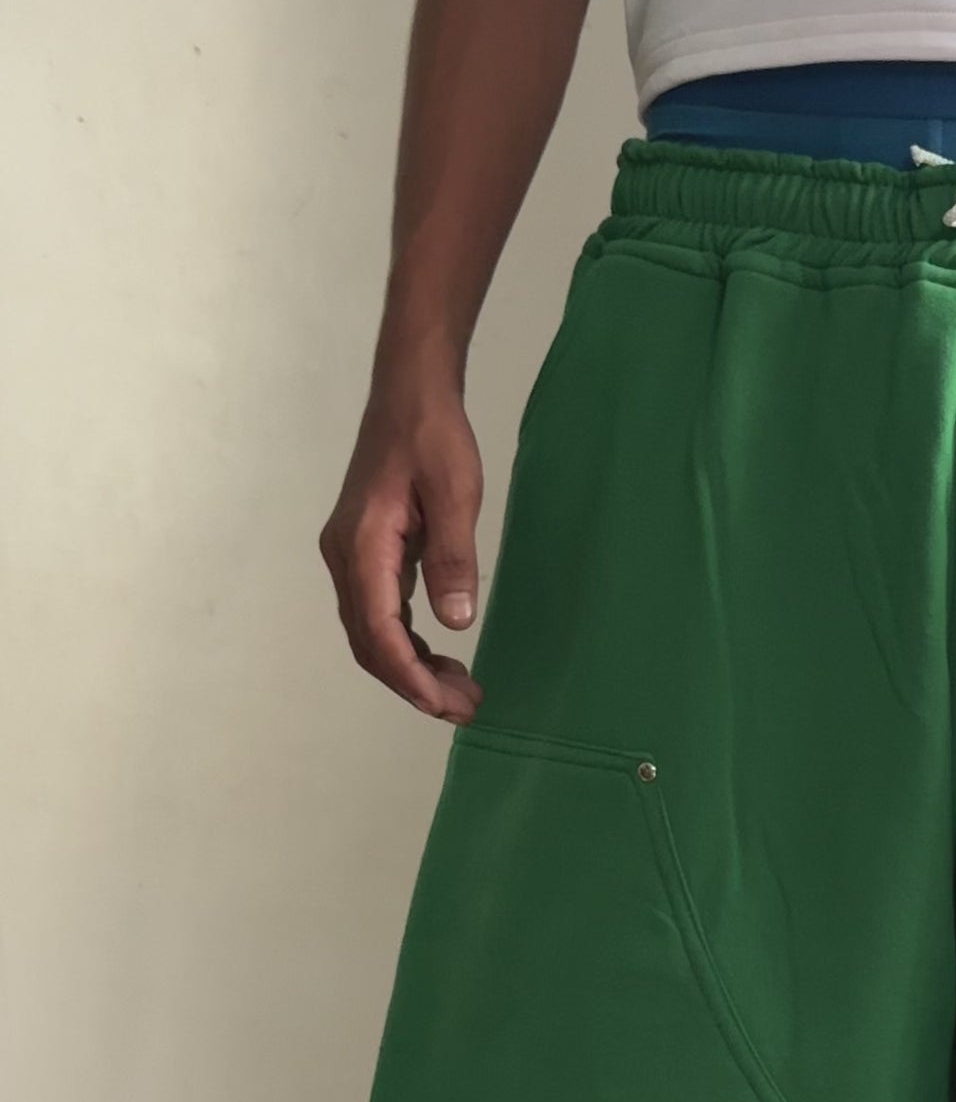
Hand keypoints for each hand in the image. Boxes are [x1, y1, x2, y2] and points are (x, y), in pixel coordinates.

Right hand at [319, 360, 483, 722]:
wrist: (408, 393)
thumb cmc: (433, 436)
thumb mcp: (455, 494)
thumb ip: (452, 559)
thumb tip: (456, 623)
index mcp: (362, 546)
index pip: (379, 632)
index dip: (410, 677)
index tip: (445, 705)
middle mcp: (344, 557)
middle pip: (370, 643)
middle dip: (414, 684)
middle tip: (466, 708)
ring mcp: (350, 555)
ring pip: (372, 632)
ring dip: (411, 667)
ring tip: (460, 690)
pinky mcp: (364, 552)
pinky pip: (379, 611)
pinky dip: (407, 642)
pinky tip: (440, 655)